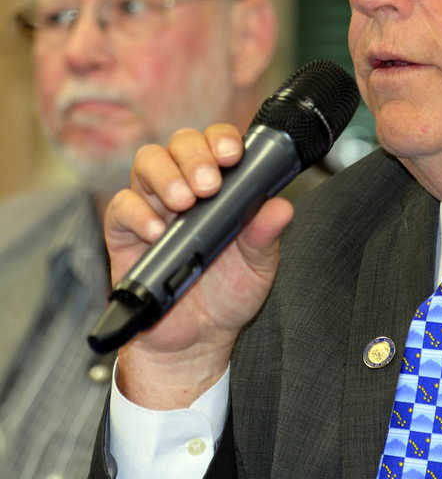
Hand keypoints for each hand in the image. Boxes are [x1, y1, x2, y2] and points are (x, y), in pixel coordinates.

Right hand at [106, 124, 293, 408]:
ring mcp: (153, 206)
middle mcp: (185, 187)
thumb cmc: (228, 293)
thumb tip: (282, 206)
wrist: (198, 339)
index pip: (216, 142)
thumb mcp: (258, 265)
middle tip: (209, 184)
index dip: (222, 138)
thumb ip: (266, 235)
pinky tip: (158, 232)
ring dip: (166, 175)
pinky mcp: (124, 232)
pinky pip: (121, 207)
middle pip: (180, 144)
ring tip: (184, 202)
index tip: (233, 154)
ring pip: (148, 162)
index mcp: (221, 187)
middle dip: (195, 155)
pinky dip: (138, 213)